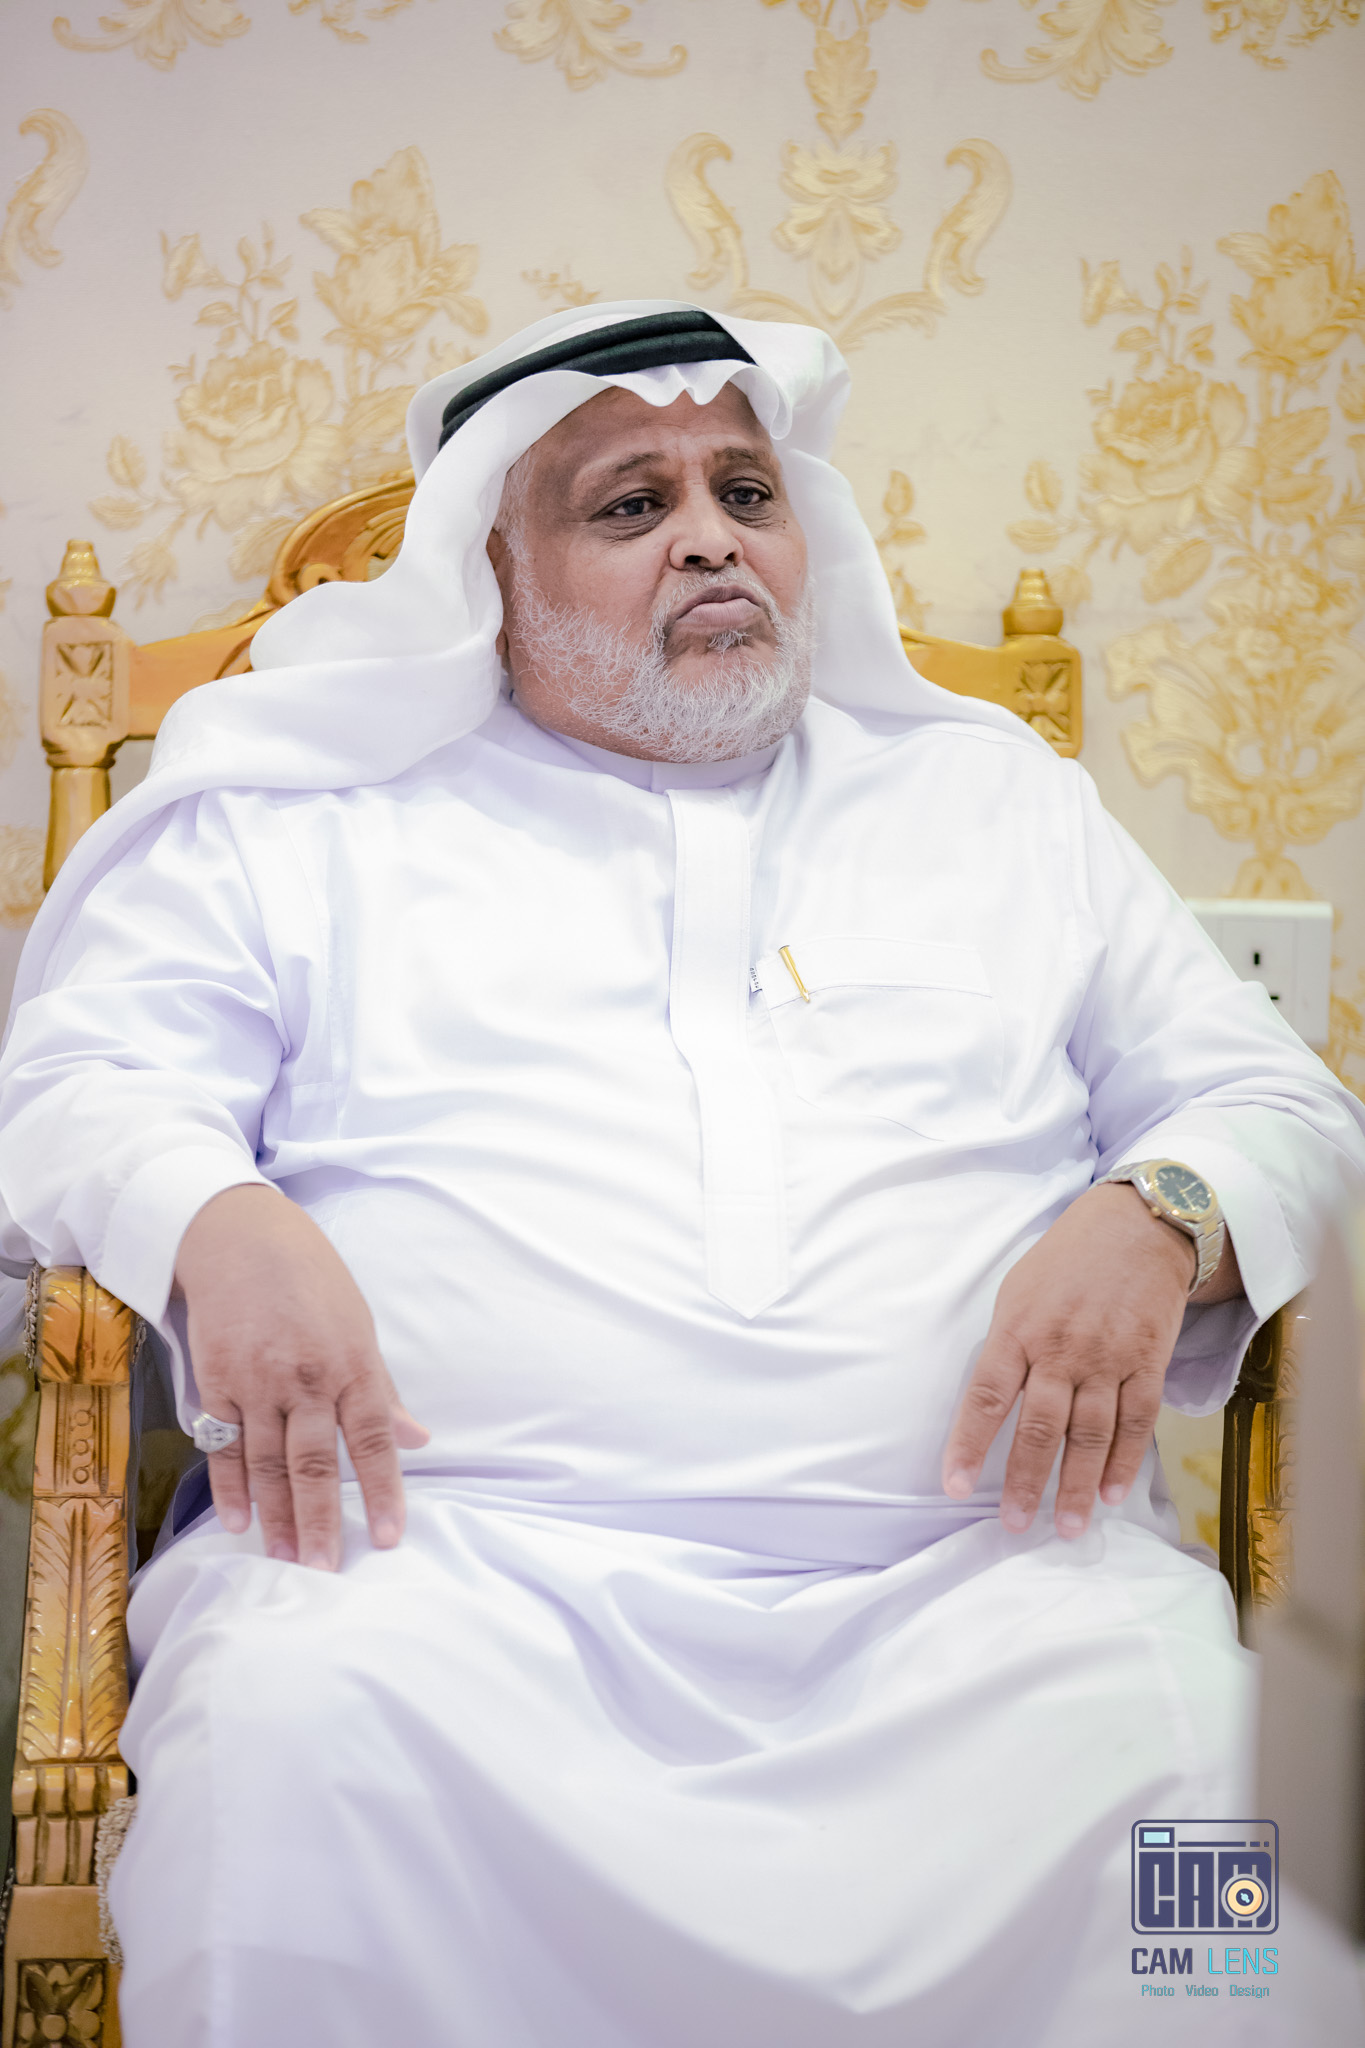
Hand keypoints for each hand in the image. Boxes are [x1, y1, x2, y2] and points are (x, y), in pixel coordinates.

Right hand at [174, 1184, 429, 1569]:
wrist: (239, 1237)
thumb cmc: (311, 1281)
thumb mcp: (359, 1326)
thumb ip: (382, 1391)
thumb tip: (417, 1440)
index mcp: (351, 1364)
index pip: (372, 1440)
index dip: (382, 1492)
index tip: (389, 1537)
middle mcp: (306, 1378)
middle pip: (314, 1463)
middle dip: (320, 1521)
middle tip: (326, 1570)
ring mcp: (257, 1382)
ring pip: (268, 1464)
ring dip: (276, 1517)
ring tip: (286, 1560)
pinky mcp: (216, 1381)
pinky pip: (224, 1444)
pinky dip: (230, 1486)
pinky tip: (238, 1522)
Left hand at [941, 1181, 1239, 1539]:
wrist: (1137, 1228)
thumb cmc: (1066, 1261)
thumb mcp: (1018, 1291)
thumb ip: (1006, 1346)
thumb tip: (992, 1403)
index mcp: (1018, 1329)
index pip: (986, 1397)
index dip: (969, 1445)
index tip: (956, 1486)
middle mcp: (1061, 1349)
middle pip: (1040, 1428)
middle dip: (1027, 1482)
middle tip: (1016, 1524)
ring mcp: (1107, 1358)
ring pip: (1090, 1435)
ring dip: (1078, 1486)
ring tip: (1068, 1527)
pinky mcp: (1147, 1363)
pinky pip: (1136, 1423)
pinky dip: (1124, 1462)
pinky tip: (1113, 1495)